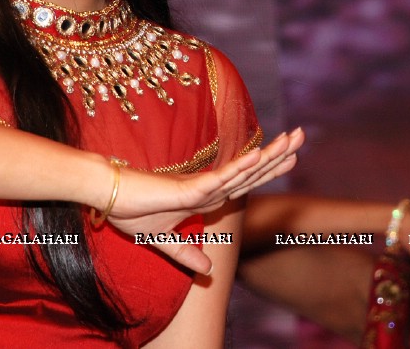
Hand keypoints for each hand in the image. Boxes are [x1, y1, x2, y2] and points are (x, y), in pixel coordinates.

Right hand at [104, 128, 303, 272]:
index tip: (293, 157)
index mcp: (206, 197)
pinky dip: (238, 168)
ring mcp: (200, 186)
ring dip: (268, 156)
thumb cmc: (131, 212)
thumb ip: (187, 254)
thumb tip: (209, 273)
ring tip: (293, 139)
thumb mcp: (165, 242)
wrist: (107, 198)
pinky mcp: (188, 189)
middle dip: (279, 155)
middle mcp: (208, 187)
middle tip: (302, 135)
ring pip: (242, 171)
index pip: (246, 182)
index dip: (269, 169)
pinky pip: (219, 179)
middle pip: (251, 170)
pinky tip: (256, 156)